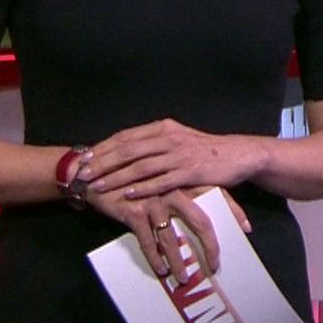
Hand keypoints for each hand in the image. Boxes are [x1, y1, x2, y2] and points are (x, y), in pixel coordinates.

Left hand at [83, 118, 263, 199]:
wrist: (238, 155)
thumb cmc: (206, 150)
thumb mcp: (179, 138)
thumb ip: (156, 143)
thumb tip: (128, 149)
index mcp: (164, 128)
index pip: (127, 136)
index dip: (105, 147)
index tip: (86, 157)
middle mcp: (169, 138)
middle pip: (129, 150)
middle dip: (104, 163)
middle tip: (84, 173)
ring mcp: (180, 155)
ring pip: (141, 166)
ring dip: (117, 177)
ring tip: (98, 186)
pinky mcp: (191, 172)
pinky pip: (162, 181)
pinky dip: (144, 188)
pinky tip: (129, 195)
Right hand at [86, 185, 251, 278]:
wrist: (95, 172)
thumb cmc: (134, 179)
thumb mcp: (162, 180)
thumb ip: (183, 191)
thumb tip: (204, 211)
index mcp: (182, 179)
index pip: (215, 195)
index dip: (232, 211)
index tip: (246, 228)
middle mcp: (171, 189)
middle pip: (199, 220)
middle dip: (209, 245)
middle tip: (215, 264)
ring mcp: (153, 200)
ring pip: (172, 237)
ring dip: (179, 261)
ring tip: (184, 278)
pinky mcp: (133, 211)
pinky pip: (147, 241)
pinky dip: (155, 258)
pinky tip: (161, 270)